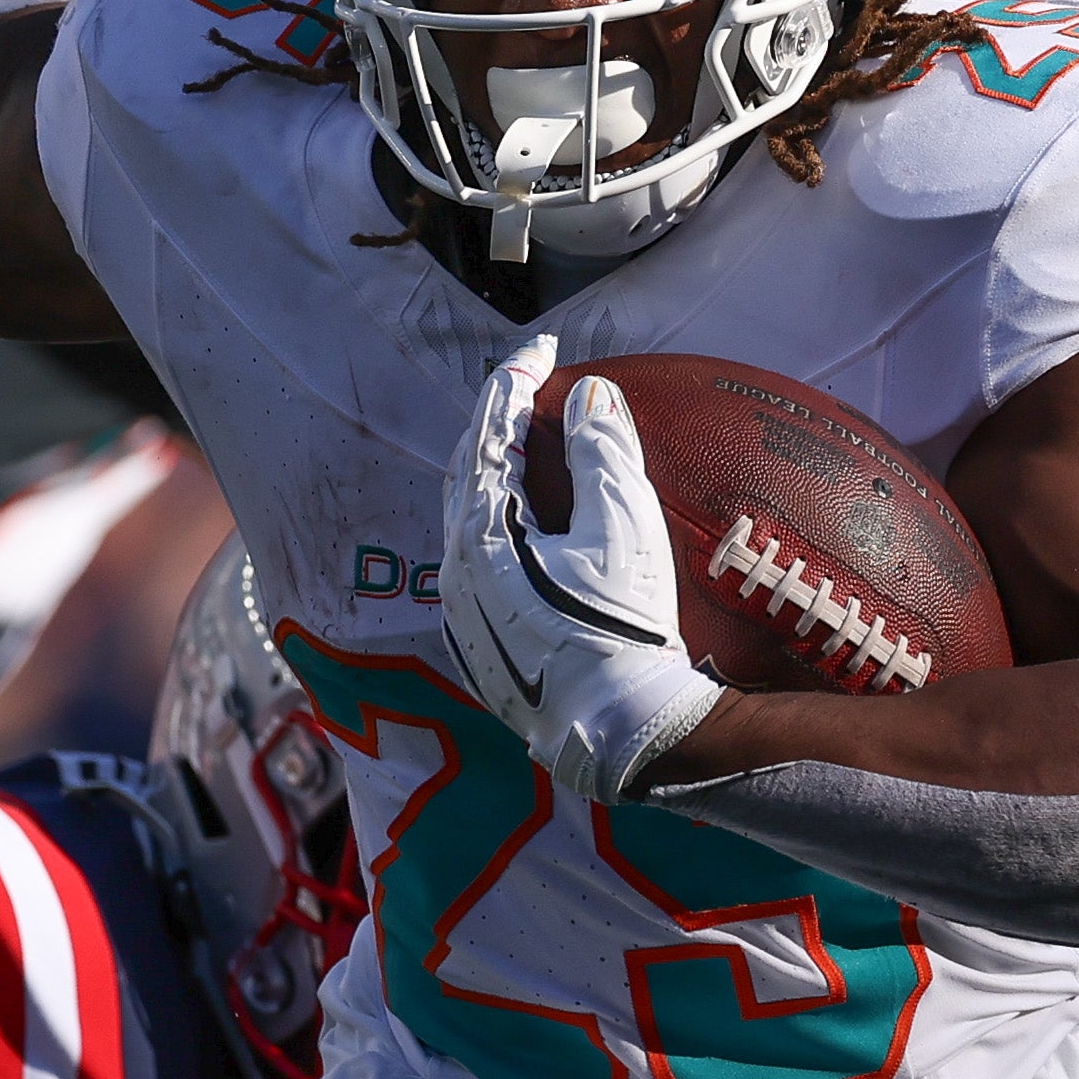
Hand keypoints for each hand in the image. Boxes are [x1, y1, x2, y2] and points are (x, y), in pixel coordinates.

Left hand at [435, 335, 719, 800]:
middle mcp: (455, 567)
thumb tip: (586, 394)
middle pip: (466, 471)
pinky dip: (493, 521)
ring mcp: (461, 609)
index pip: (491, 433)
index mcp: (481, 532)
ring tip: (525, 446)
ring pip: (463, 516)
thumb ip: (602, 452)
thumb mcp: (623, 526)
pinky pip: (471, 558)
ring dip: (491, 473)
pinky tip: (521, 522)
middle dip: (496, 423)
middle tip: (529, 389)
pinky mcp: (477, 641)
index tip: (543, 348)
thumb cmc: (623, 626)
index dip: (515, 381)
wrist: (619, 730)